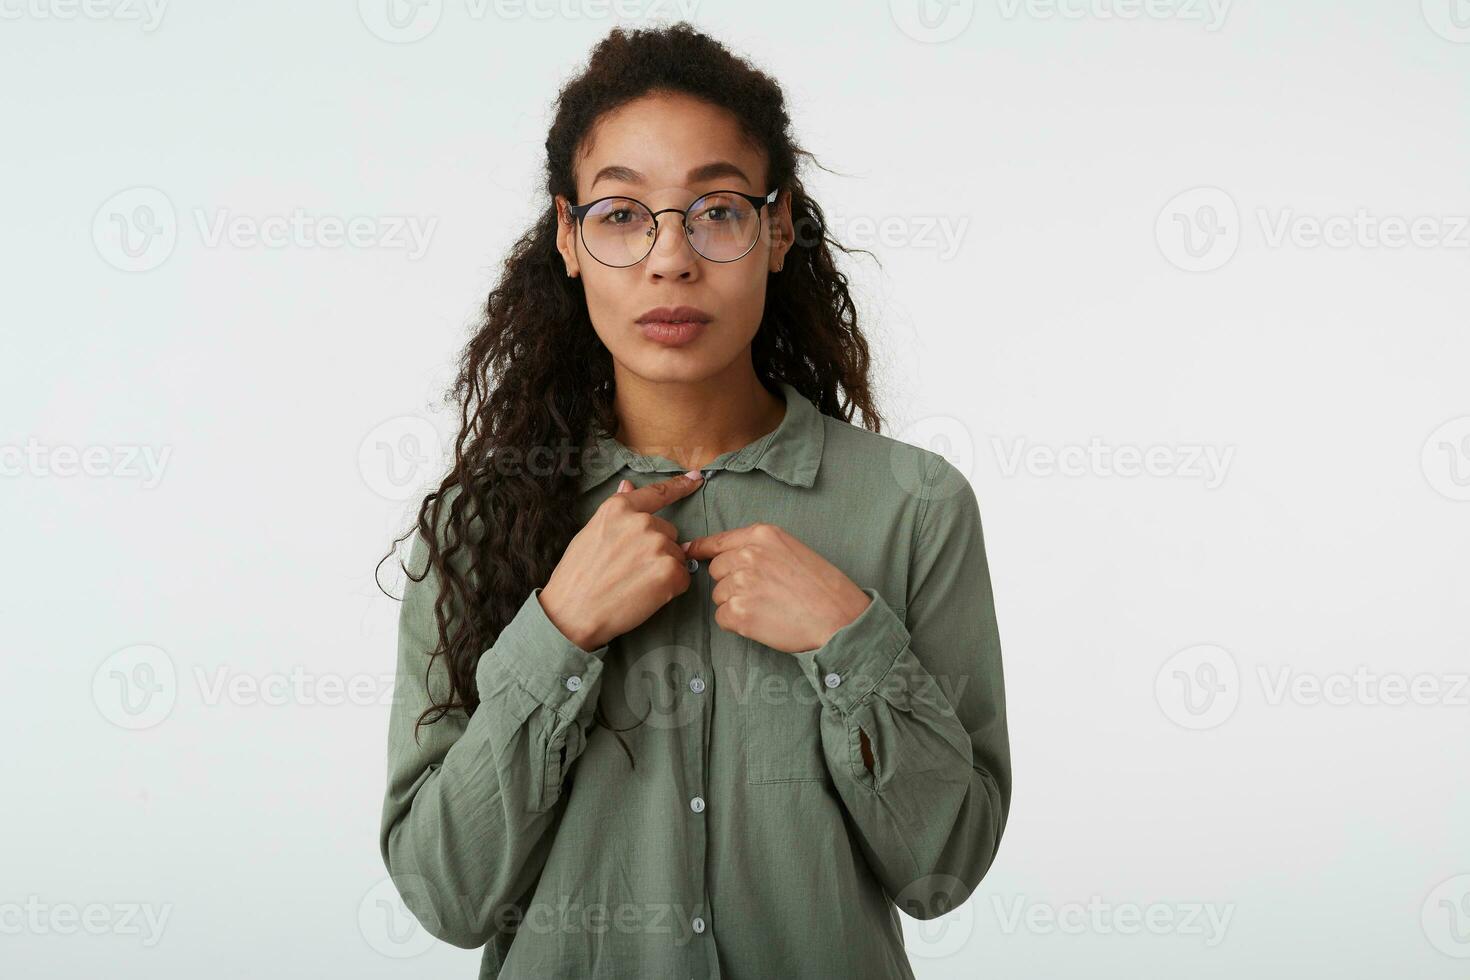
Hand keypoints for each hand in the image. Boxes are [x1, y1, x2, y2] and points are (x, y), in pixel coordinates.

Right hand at [540, 471, 704, 650]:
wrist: (573, 613)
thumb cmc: (576, 577)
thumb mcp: (590, 533)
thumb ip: (615, 512)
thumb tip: (628, 486)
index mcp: (620, 509)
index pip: (657, 493)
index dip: (679, 486)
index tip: (696, 479)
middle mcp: (641, 522)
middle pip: (668, 532)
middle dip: (657, 549)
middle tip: (631, 570)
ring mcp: (657, 546)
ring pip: (676, 556)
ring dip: (664, 569)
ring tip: (634, 584)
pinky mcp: (670, 571)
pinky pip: (683, 577)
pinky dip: (671, 588)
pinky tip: (646, 596)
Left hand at [682, 523, 870, 653]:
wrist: (839, 618)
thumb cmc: (823, 588)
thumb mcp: (793, 550)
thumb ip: (760, 549)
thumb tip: (728, 558)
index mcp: (762, 534)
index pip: (719, 540)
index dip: (702, 549)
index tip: (689, 552)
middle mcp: (747, 554)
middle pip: (717, 569)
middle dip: (730, 582)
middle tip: (761, 594)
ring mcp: (740, 583)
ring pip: (718, 595)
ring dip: (735, 604)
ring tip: (767, 608)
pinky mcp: (738, 612)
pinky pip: (722, 617)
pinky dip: (737, 623)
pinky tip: (762, 622)